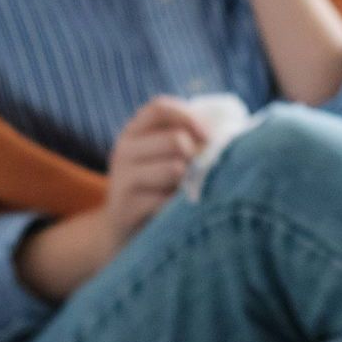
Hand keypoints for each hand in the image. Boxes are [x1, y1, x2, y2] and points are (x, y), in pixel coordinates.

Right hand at [16, 96, 209, 300]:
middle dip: (197, 155)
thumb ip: (181, 141)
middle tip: (202, 172)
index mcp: (131, 133)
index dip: (188, 116)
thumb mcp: (158, 159)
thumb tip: (223, 135)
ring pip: (175, 169)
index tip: (209, 135)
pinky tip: (176, 211)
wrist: (118, 234)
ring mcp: (122, 181)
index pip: (159, 108)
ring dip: (190, 182)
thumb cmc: (152, 191)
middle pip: (175, 139)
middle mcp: (122, 152)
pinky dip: (180, 206)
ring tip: (186, 192)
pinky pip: (168, 200)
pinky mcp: (127, 209)